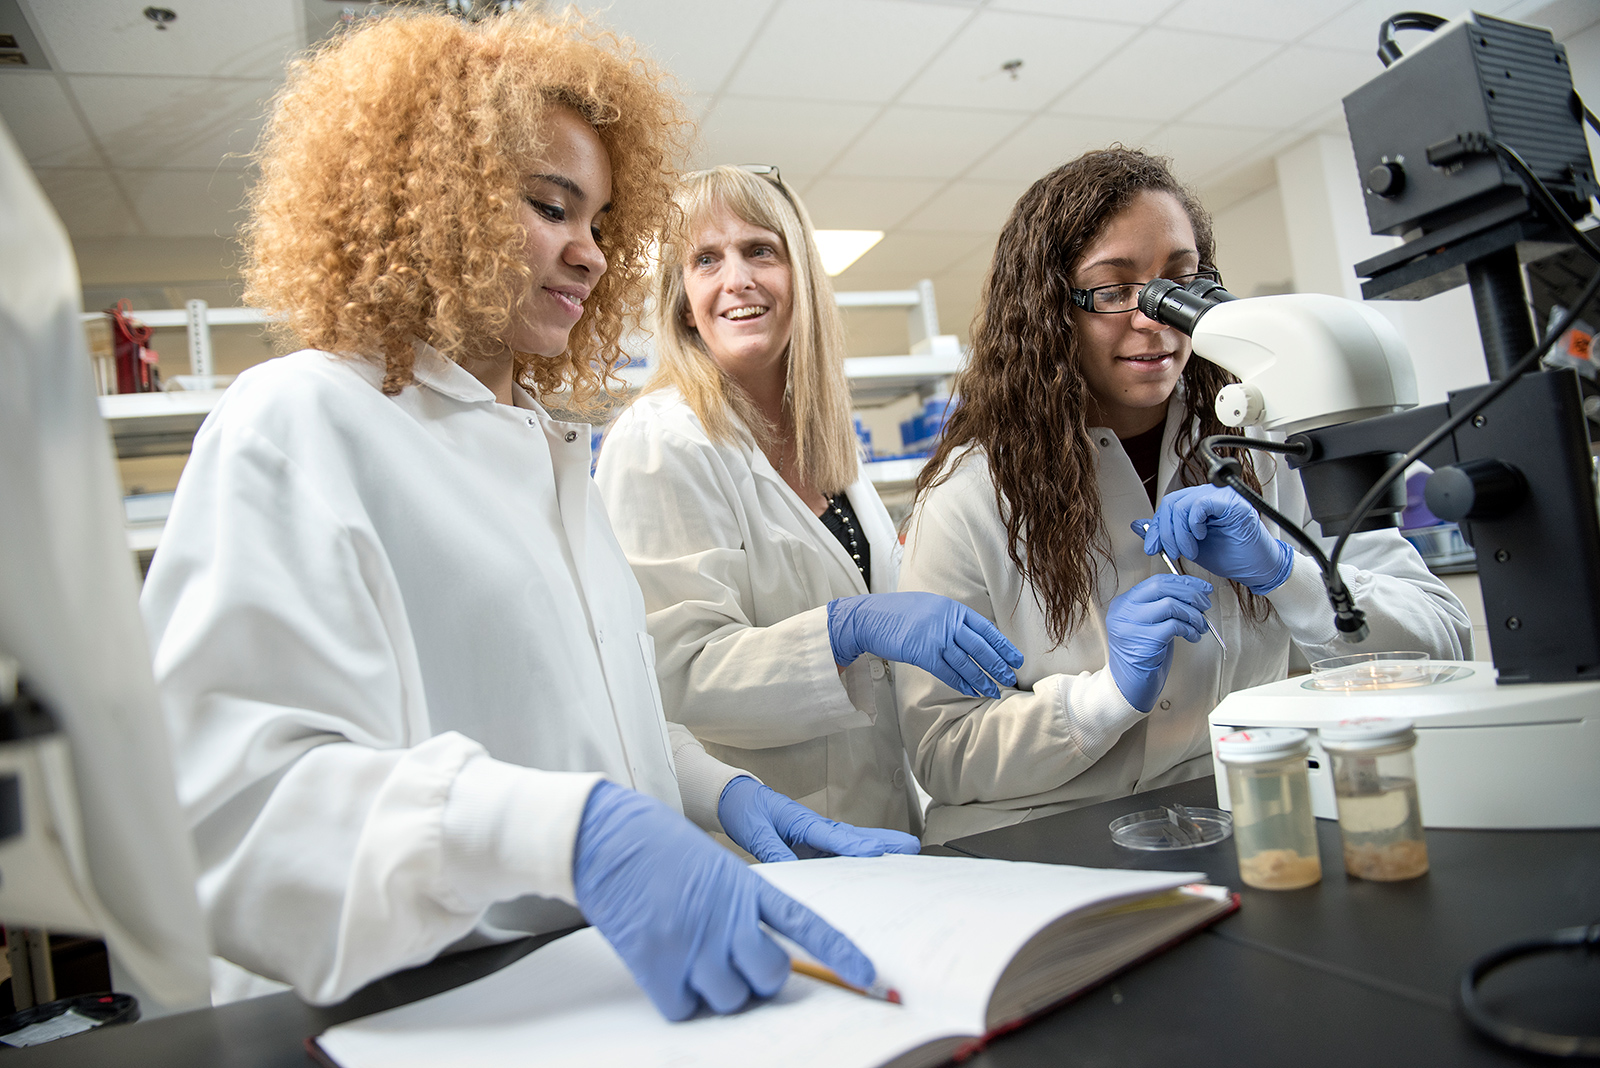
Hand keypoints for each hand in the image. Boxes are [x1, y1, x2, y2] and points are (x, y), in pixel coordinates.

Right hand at [573, 781, 874, 1019]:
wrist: (605, 838)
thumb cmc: (658, 848)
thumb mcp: (715, 868)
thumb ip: (743, 907)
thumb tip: (761, 956)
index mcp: (747, 888)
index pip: (807, 924)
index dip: (839, 954)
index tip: (868, 978)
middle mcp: (727, 917)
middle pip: (770, 976)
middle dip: (759, 978)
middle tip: (736, 961)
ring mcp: (693, 942)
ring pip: (729, 998)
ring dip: (716, 989)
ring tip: (693, 958)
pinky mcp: (657, 963)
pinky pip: (683, 1008)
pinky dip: (678, 998)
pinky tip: (666, 968)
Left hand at [717, 776, 920, 862]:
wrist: (736, 799)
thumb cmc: (746, 811)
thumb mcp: (755, 832)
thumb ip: (773, 851)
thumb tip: (791, 872)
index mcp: (803, 821)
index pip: (834, 836)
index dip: (856, 846)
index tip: (878, 852)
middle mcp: (816, 828)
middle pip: (854, 838)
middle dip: (883, 843)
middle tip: (912, 848)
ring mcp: (817, 838)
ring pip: (851, 846)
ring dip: (877, 851)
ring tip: (906, 858)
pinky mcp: (813, 847)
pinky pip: (839, 855)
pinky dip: (858, 861)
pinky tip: (874, 872)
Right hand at [827, 592, 1023, 698]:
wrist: (871, 617)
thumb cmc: (898, 614)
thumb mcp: (930, 607)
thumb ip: (950, 619)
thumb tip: (969, 634)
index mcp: (952, 609)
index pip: (985, 629)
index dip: (1002, 645)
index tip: (1015, 657)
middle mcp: (947, 621)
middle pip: (980, 646)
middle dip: (997, 664)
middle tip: (1010, 677)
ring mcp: (936, 637)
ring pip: (966, 661)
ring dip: (982, 678)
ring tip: (993, 690)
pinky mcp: (923, 652)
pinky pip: (948, 671)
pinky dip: (961, 682)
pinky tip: (971, 691)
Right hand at [1105, 574, 1210, 711]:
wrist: (1129, 684)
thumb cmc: (1144, 654)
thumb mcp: (1148, 623)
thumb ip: (1162, 605)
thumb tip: (1194, 591)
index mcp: (1124, 603)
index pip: (1156, 581)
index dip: (1184, 582)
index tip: (1202, 588)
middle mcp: (1124, 611)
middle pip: (1162, 588)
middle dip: (1191, 594)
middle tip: (1205, 604)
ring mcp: (1131, 625)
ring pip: (1171, 605)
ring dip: (1193, 615)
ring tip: (1200, 625)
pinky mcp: (1143, 640)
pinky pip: (1174, 626)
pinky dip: (1190, 629)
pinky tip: (1193, 636)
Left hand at [1142, 485, 1293, 593]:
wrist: (1255, 567)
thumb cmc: (1229, 555)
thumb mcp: (1189, 545)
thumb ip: (1166, 532)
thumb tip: (1139, 526)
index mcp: (1199, 502)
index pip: (1168, 505)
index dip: (1156, 527)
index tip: (1152, 548)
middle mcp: (1210, 493)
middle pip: (1171, 502)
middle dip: (1165, 532)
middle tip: (1172, 552)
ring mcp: (1222, 494)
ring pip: (1182, 504)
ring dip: (1179, 533)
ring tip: (1189, 550)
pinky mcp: (1232, 501)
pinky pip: (1200, 504)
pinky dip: (1194, 524)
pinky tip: (1201, 537)